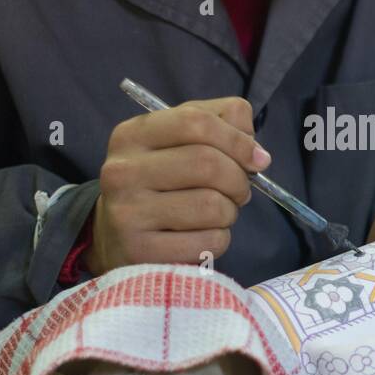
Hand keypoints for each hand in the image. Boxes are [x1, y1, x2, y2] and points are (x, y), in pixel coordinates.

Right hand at [84, 97, 268, 275]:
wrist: (117, 237)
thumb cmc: (162, 184)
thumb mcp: (180, 144)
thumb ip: (220, 125)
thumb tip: (256, 153)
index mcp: (133, 135)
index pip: (196, 122)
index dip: (238, 140)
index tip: (256, 158)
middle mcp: (122, 171)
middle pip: (207, 163)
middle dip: (238, 180)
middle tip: (239, 192)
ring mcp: (127, 213)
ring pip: (211, 205)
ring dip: (229, 212)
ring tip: (217, 214)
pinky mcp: (140, 252)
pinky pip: (208, 241)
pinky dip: (219, 239)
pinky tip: (203, 236)